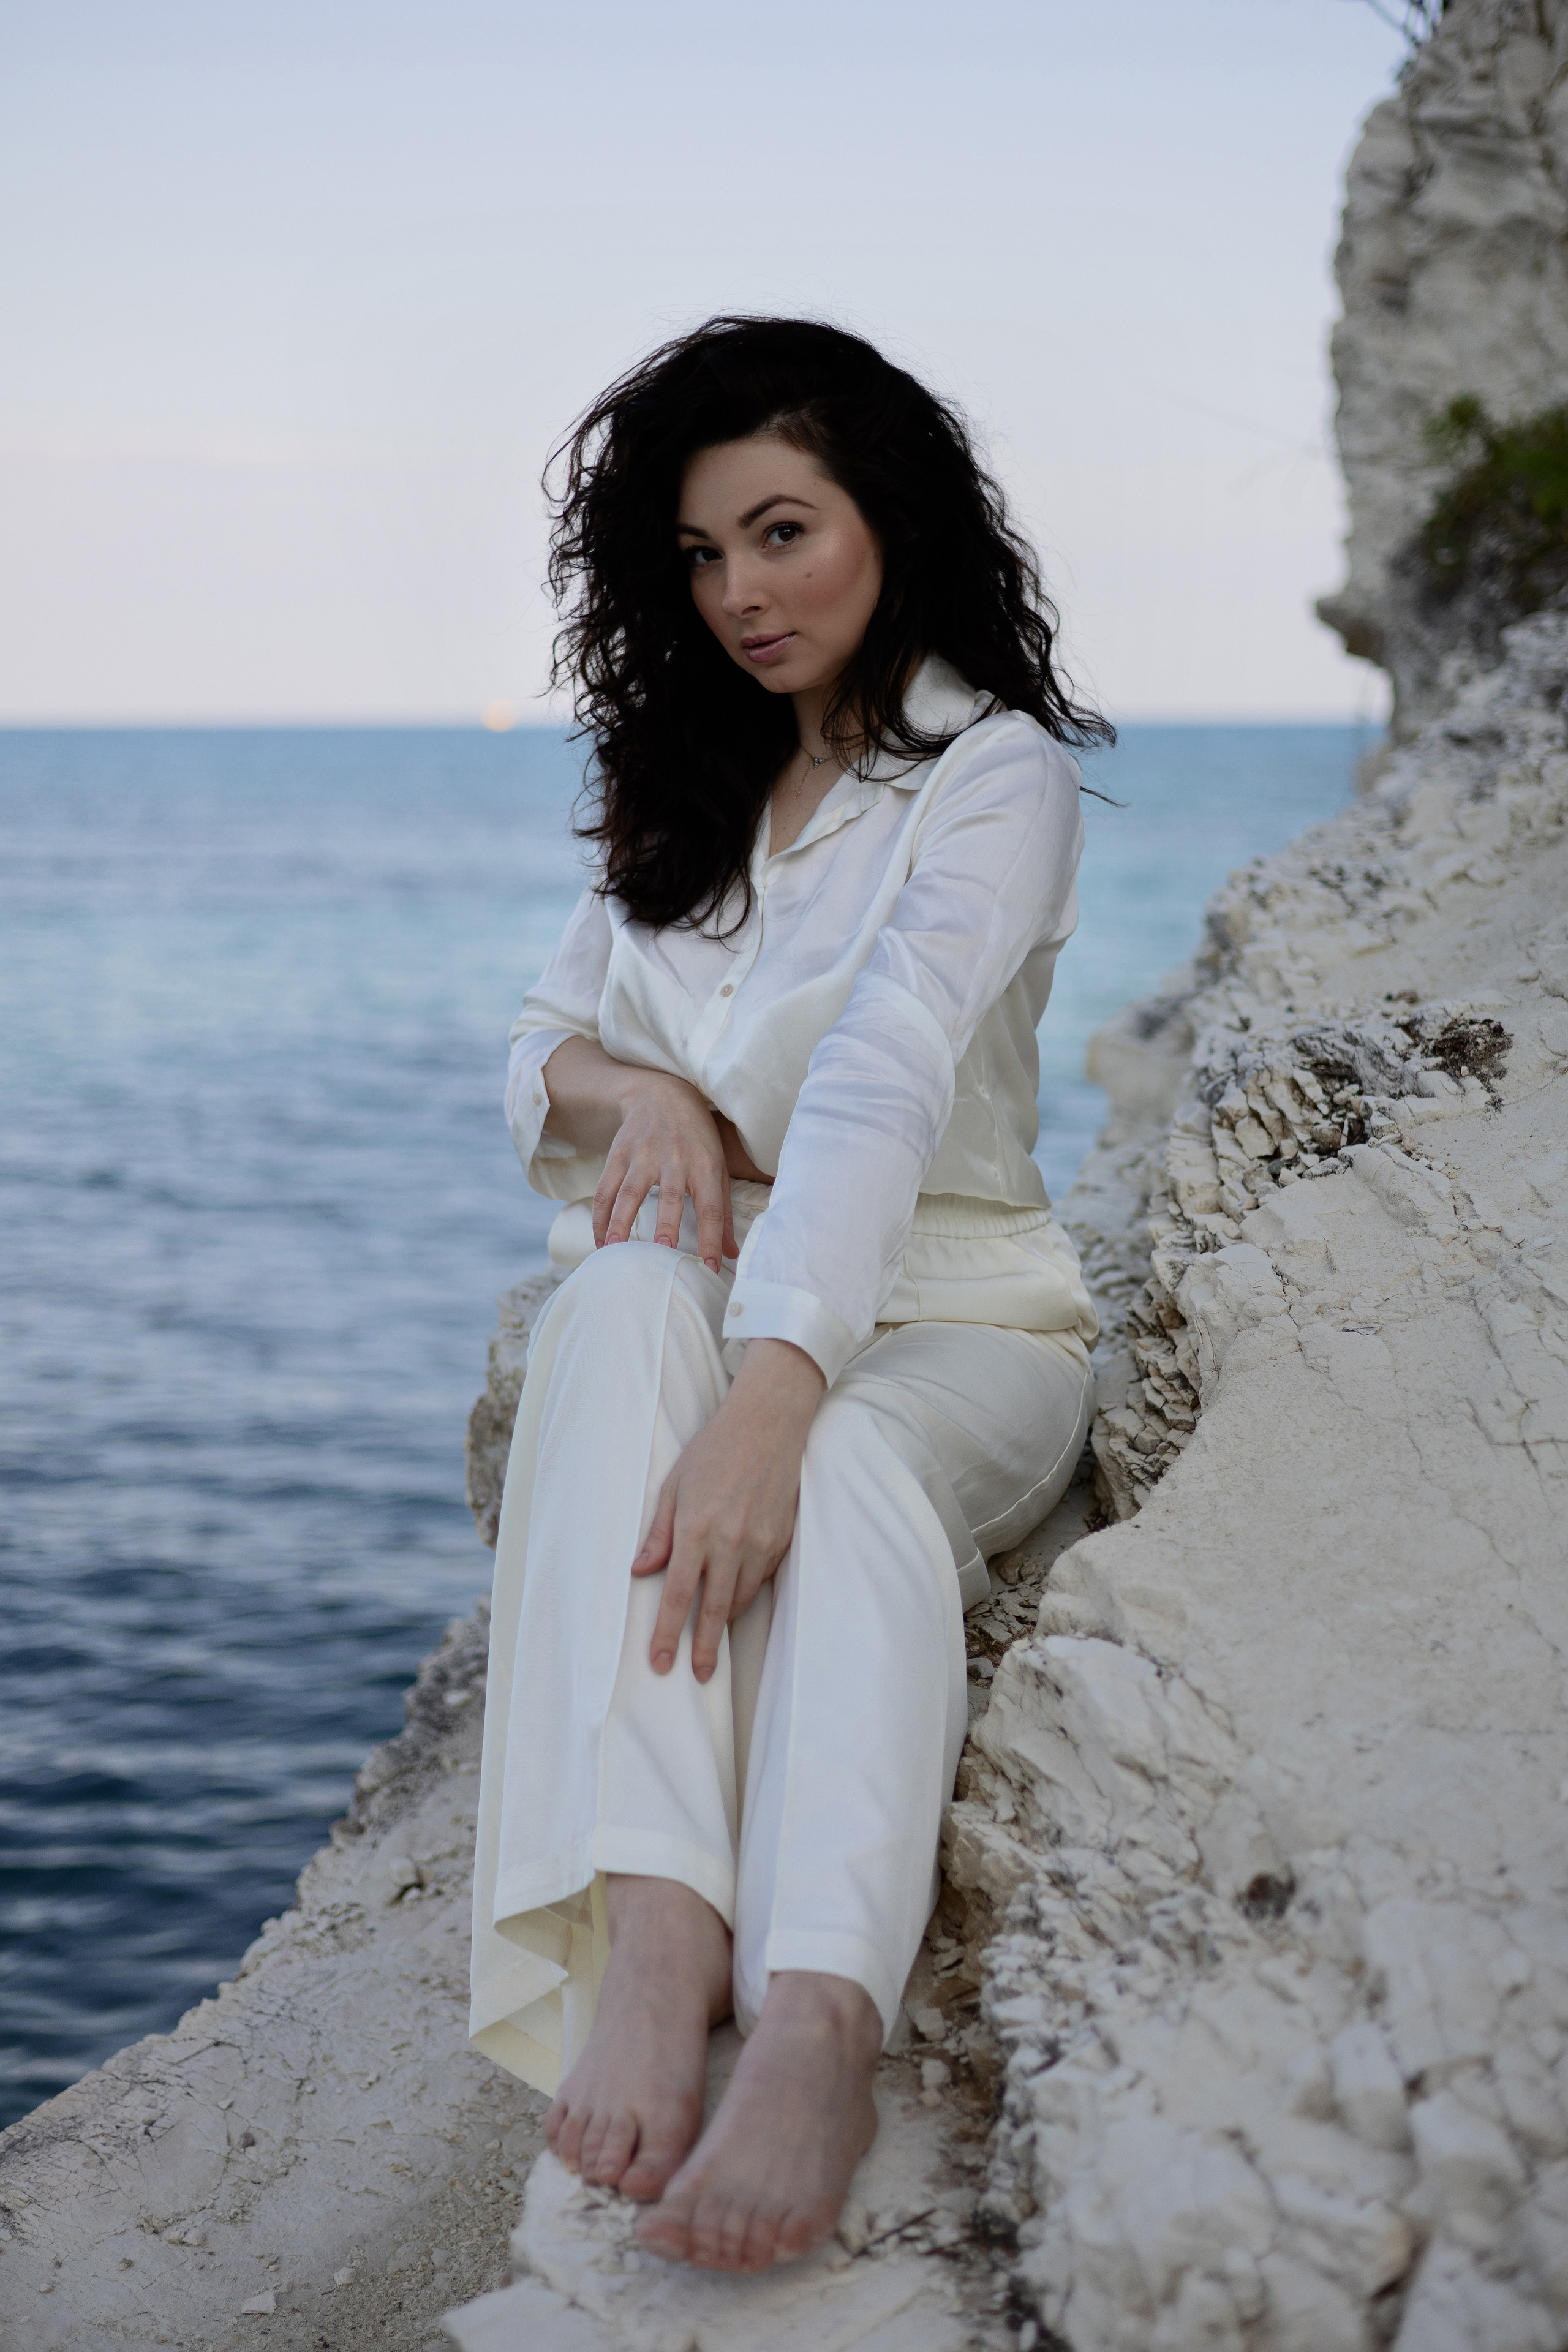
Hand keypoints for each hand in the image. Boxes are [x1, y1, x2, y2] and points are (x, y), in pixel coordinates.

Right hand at [593, 1071, 738, 1272]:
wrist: (662, 1093)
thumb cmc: (697, 1138)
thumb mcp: (717, 1167)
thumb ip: (723, 1211)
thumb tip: (731, 1254)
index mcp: (705, 1165)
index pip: (711, 1206)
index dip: (711, 1238)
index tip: (708, 1267)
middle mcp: (675, 1159)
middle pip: (669, 1196)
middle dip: (666, 1225)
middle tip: (661, 1253)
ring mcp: (643, 1155)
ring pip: (628, 1193)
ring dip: (620, 1224)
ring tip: (614, 1252)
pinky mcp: (619, 1153)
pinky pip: (605, 1189)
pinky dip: (600, 1217)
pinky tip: (601, 1241)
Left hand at [631, 1339, 825, 1678]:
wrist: (768, 1423)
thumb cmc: (715, 1449)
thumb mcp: (674, 1485)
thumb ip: (659, 1533)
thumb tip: (640, 1571)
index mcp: (696, 1529)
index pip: (678, 1595)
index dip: (668, 1633)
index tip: (661, 1662)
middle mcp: (730, 1542)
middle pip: (715, 1610)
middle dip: (704, 1648)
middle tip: (697, 1675)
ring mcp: (761, 1543)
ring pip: (742, 1598)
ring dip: (727, 1621)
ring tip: (713, 1639)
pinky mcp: (782, 1539)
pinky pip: (762, 1577)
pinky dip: (748, 1589)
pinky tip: (738, 1592)